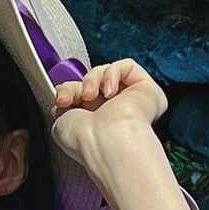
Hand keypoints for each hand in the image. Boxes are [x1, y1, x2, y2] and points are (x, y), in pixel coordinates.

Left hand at [48, 59, 167, 162]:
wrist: (105, 142)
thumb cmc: (84, 140)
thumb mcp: (62, 122)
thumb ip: (63, 107)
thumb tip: (64, 96)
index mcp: (96, 123)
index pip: (81, 96)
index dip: (69, 91)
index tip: (60, 101)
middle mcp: (114, 112)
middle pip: (93, 82)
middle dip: (78, 86)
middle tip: (72, 99)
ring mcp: (132, 101)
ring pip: (107, 72)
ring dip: (93, 79)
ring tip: (90, 95)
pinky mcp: (147, 90)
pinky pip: (127, 66)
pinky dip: (112, 73)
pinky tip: (109, 91)